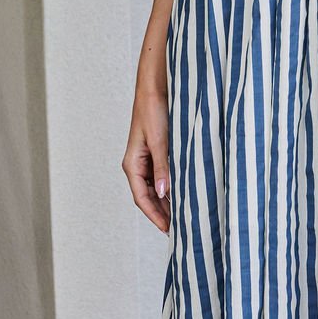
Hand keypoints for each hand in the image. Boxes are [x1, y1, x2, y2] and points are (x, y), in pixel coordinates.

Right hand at [123, 85, 170, 233]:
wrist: (154, 89)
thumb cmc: (153, 110)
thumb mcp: (159, 140)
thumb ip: (162, 166)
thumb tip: (165, 192)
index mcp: (133, 164)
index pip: (142, 198)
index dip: (155, 215)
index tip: (168, 229)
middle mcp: (138, 165)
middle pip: (149, 197)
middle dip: (163, 214)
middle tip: (180, 230)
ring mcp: (147, 161)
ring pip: (157, 190)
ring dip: (168, 203)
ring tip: (184, 218)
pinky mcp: (157, 155)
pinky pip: (163, 178)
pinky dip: (172, 189)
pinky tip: (184, 196)